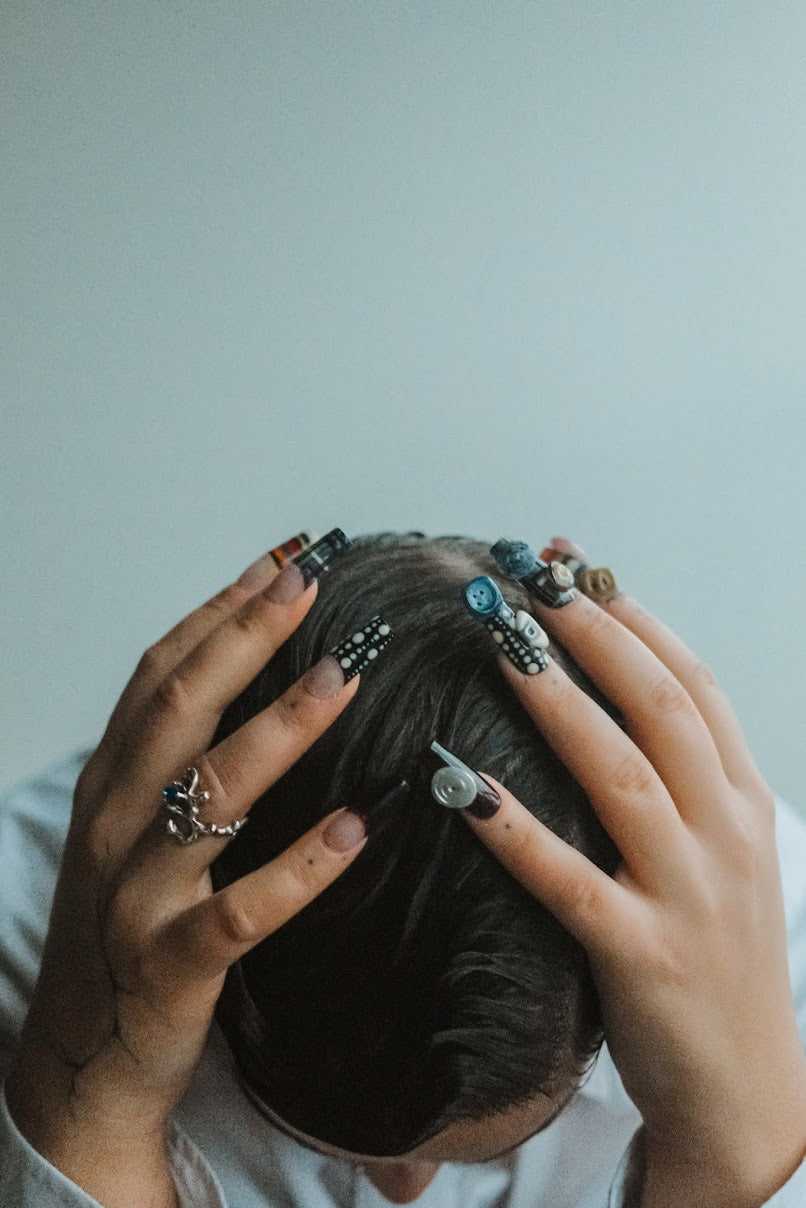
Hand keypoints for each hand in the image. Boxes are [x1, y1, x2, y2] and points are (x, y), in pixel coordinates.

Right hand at [6, 543, 368, 1206]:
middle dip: (247, 637)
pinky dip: (299, 868)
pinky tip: (355, 829)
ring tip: (344, 680)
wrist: (82, 1055)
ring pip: (209, 794)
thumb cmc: (126, 925)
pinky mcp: (170, 963)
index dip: (222, 611)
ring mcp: (138, 893)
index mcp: (112, 781)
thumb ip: (182, 758)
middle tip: (312, 586)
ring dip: (279, 730)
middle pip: (181, 707)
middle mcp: (117, 822)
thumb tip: (257, 678)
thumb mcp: (137, 827)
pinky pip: (240, 911)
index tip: (284, 563)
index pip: (164, 672)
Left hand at [458, 570, 805, 1206]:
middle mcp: (724, 835)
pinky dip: (512, 827)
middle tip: (529, 572)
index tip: (574, 562)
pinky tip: (457, 782)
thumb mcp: (725, 855)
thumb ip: (685, 781)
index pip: (693, 684)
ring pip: (621, 774)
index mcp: (743, 802)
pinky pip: (567, 881)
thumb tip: (614, 694)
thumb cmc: (720, 957)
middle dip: (594, 632)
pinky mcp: (642, 958)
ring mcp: (688, 895)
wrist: (750, 1093)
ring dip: (556, 699)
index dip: (633, 616)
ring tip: (499, 640)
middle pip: (660, 707)